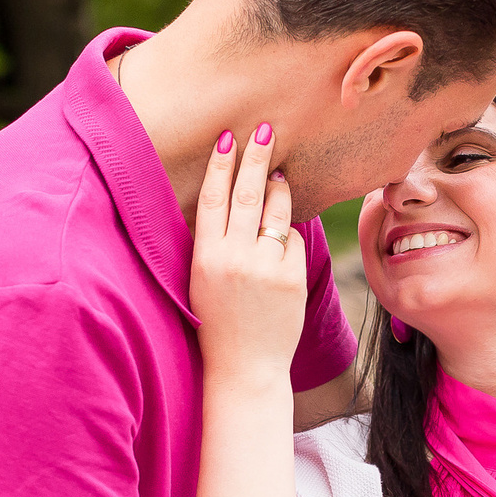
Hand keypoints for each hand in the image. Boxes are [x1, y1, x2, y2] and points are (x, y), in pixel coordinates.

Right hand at [190, 123, 306, 383]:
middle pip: (246, 193)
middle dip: (256, 156)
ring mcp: (266, 267)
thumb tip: (231, 199)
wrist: (244, 367)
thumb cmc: (218, 322)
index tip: (228, 138)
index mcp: (205, 257)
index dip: (221, 164)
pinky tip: (284, 231)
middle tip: (265, 129)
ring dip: (278, 186)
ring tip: (278, 170)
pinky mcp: (292, 278)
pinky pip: (293, 241)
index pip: (213, 198)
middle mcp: (234, 258)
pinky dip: (289, 233)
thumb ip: (213, 242)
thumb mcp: (201, 280)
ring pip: (276, 211)